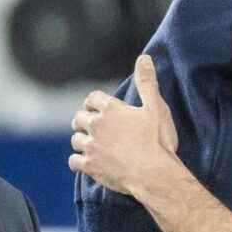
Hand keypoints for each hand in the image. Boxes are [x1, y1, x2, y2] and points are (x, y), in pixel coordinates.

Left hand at [69, 55, 179, 195]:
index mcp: (111, 110)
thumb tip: (144, 57)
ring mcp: (91, 147)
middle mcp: (97, 126)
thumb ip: (147, 82)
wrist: (154, 174)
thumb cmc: (158, 141)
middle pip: (79, 118)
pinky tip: (86, 162)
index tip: (97, 107)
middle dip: (83, 120)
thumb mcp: (157, 108)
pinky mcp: (90, 166)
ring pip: (75, 140)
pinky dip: (78, 161)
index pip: (93, 98)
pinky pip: (74, 161)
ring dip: (81, 140)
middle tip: (91, 126)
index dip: (94, 102)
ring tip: (90, 144)